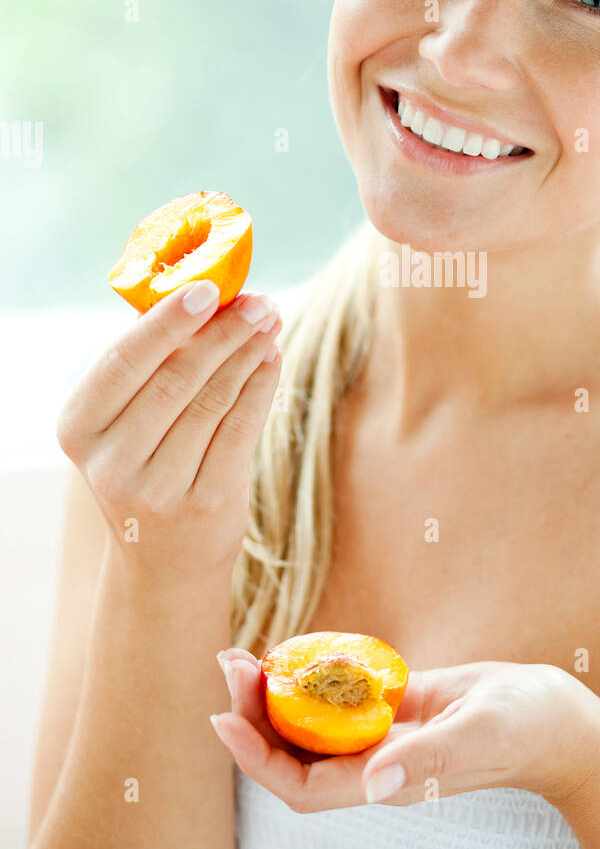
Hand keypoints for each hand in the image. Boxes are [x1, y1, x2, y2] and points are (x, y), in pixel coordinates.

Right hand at [56, 280, 283, 577]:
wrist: (164, 561)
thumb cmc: (147, 467)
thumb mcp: (125, 424)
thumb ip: (149, 366)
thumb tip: (200, 291)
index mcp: (78, 428)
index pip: (123, 361)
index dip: (168, 322)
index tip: (209, 287)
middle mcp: (110, 462)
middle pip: (176, 377)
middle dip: (223, 331)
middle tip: (257, 301)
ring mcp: (158, 488)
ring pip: (214, 400)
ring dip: (248, 353)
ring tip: (269, 322)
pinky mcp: (207, 503)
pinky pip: (241, 429)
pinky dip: (261, 386)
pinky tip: (272, 359)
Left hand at [212, 649, 599, 811]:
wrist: (559, 720)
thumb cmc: (527, 728)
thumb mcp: (480, 733)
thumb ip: (428, 757)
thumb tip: (374, 784)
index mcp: (388, 781)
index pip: (302, 785)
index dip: (257, 758)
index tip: (225, 717)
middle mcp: (377, 765)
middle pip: (296, 754)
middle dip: (254, 716)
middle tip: (229, 664)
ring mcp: (385, 738)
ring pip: (312, 726)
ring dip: (275, 697)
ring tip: (245, 655)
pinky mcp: (397, 710)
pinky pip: (341, 700)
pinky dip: (313, 679)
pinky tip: (296, 652)